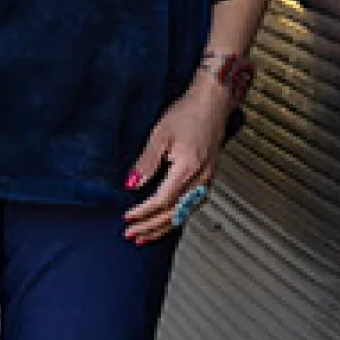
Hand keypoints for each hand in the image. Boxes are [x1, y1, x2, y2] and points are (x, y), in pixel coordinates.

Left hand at [123, 80, 230, 243]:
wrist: (212, 103)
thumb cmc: (188, 113)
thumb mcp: (160, 134)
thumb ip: (146, 162)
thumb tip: (132, 184)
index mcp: (188, 168)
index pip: (162, 201)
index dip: (143, 212)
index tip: (127, 218)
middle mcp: (200, 179)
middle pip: (173, 214)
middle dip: (150, 227)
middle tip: (131, 234)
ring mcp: (207, 180)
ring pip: (184, 214)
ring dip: (163, 227)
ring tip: (145, 236)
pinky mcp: (208, 178)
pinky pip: (192, 206)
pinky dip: (177, 218)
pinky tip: (167, 221)